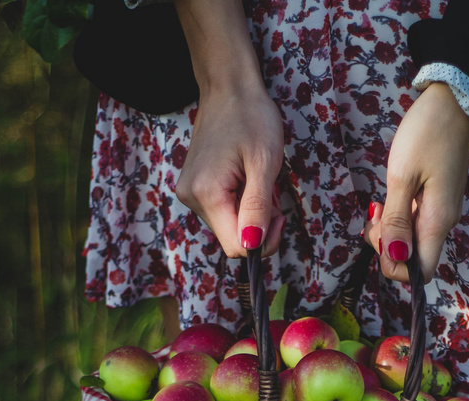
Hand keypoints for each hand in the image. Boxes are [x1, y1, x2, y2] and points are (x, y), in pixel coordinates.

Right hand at [175, 84, 285, 257]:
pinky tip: (246, 179)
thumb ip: (257, 209)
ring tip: (257, 180)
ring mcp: (190, 193)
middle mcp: (191, 198)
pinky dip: (241, 203)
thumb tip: (252, 246)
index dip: (263, 241)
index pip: (237, 247)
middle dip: (258, 224)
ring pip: (229, 226)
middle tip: (270, 191)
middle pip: (233, 238)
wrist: (228, 87)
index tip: (278, 216)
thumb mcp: (264, 163)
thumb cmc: (251, 117)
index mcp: (206, 194)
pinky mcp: (194, 188)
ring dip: (251, 213)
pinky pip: (223, 212)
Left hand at [366, 82, 468, 282]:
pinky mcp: (437, 200)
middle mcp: (443, 222)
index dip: (396, 267)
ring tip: (379, 204)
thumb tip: (395, 257)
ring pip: (412, 241)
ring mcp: (441, 212)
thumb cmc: (428, 133)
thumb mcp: (403, 175)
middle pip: (413, 259)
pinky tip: (389, 199)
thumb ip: (397, 220)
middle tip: (376, 215)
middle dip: (387, 247)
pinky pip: (415, 224)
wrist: (455, 100)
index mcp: (437, 221)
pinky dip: (398, 218)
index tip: (381, 237)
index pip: (421, 272)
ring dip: (390, 231)